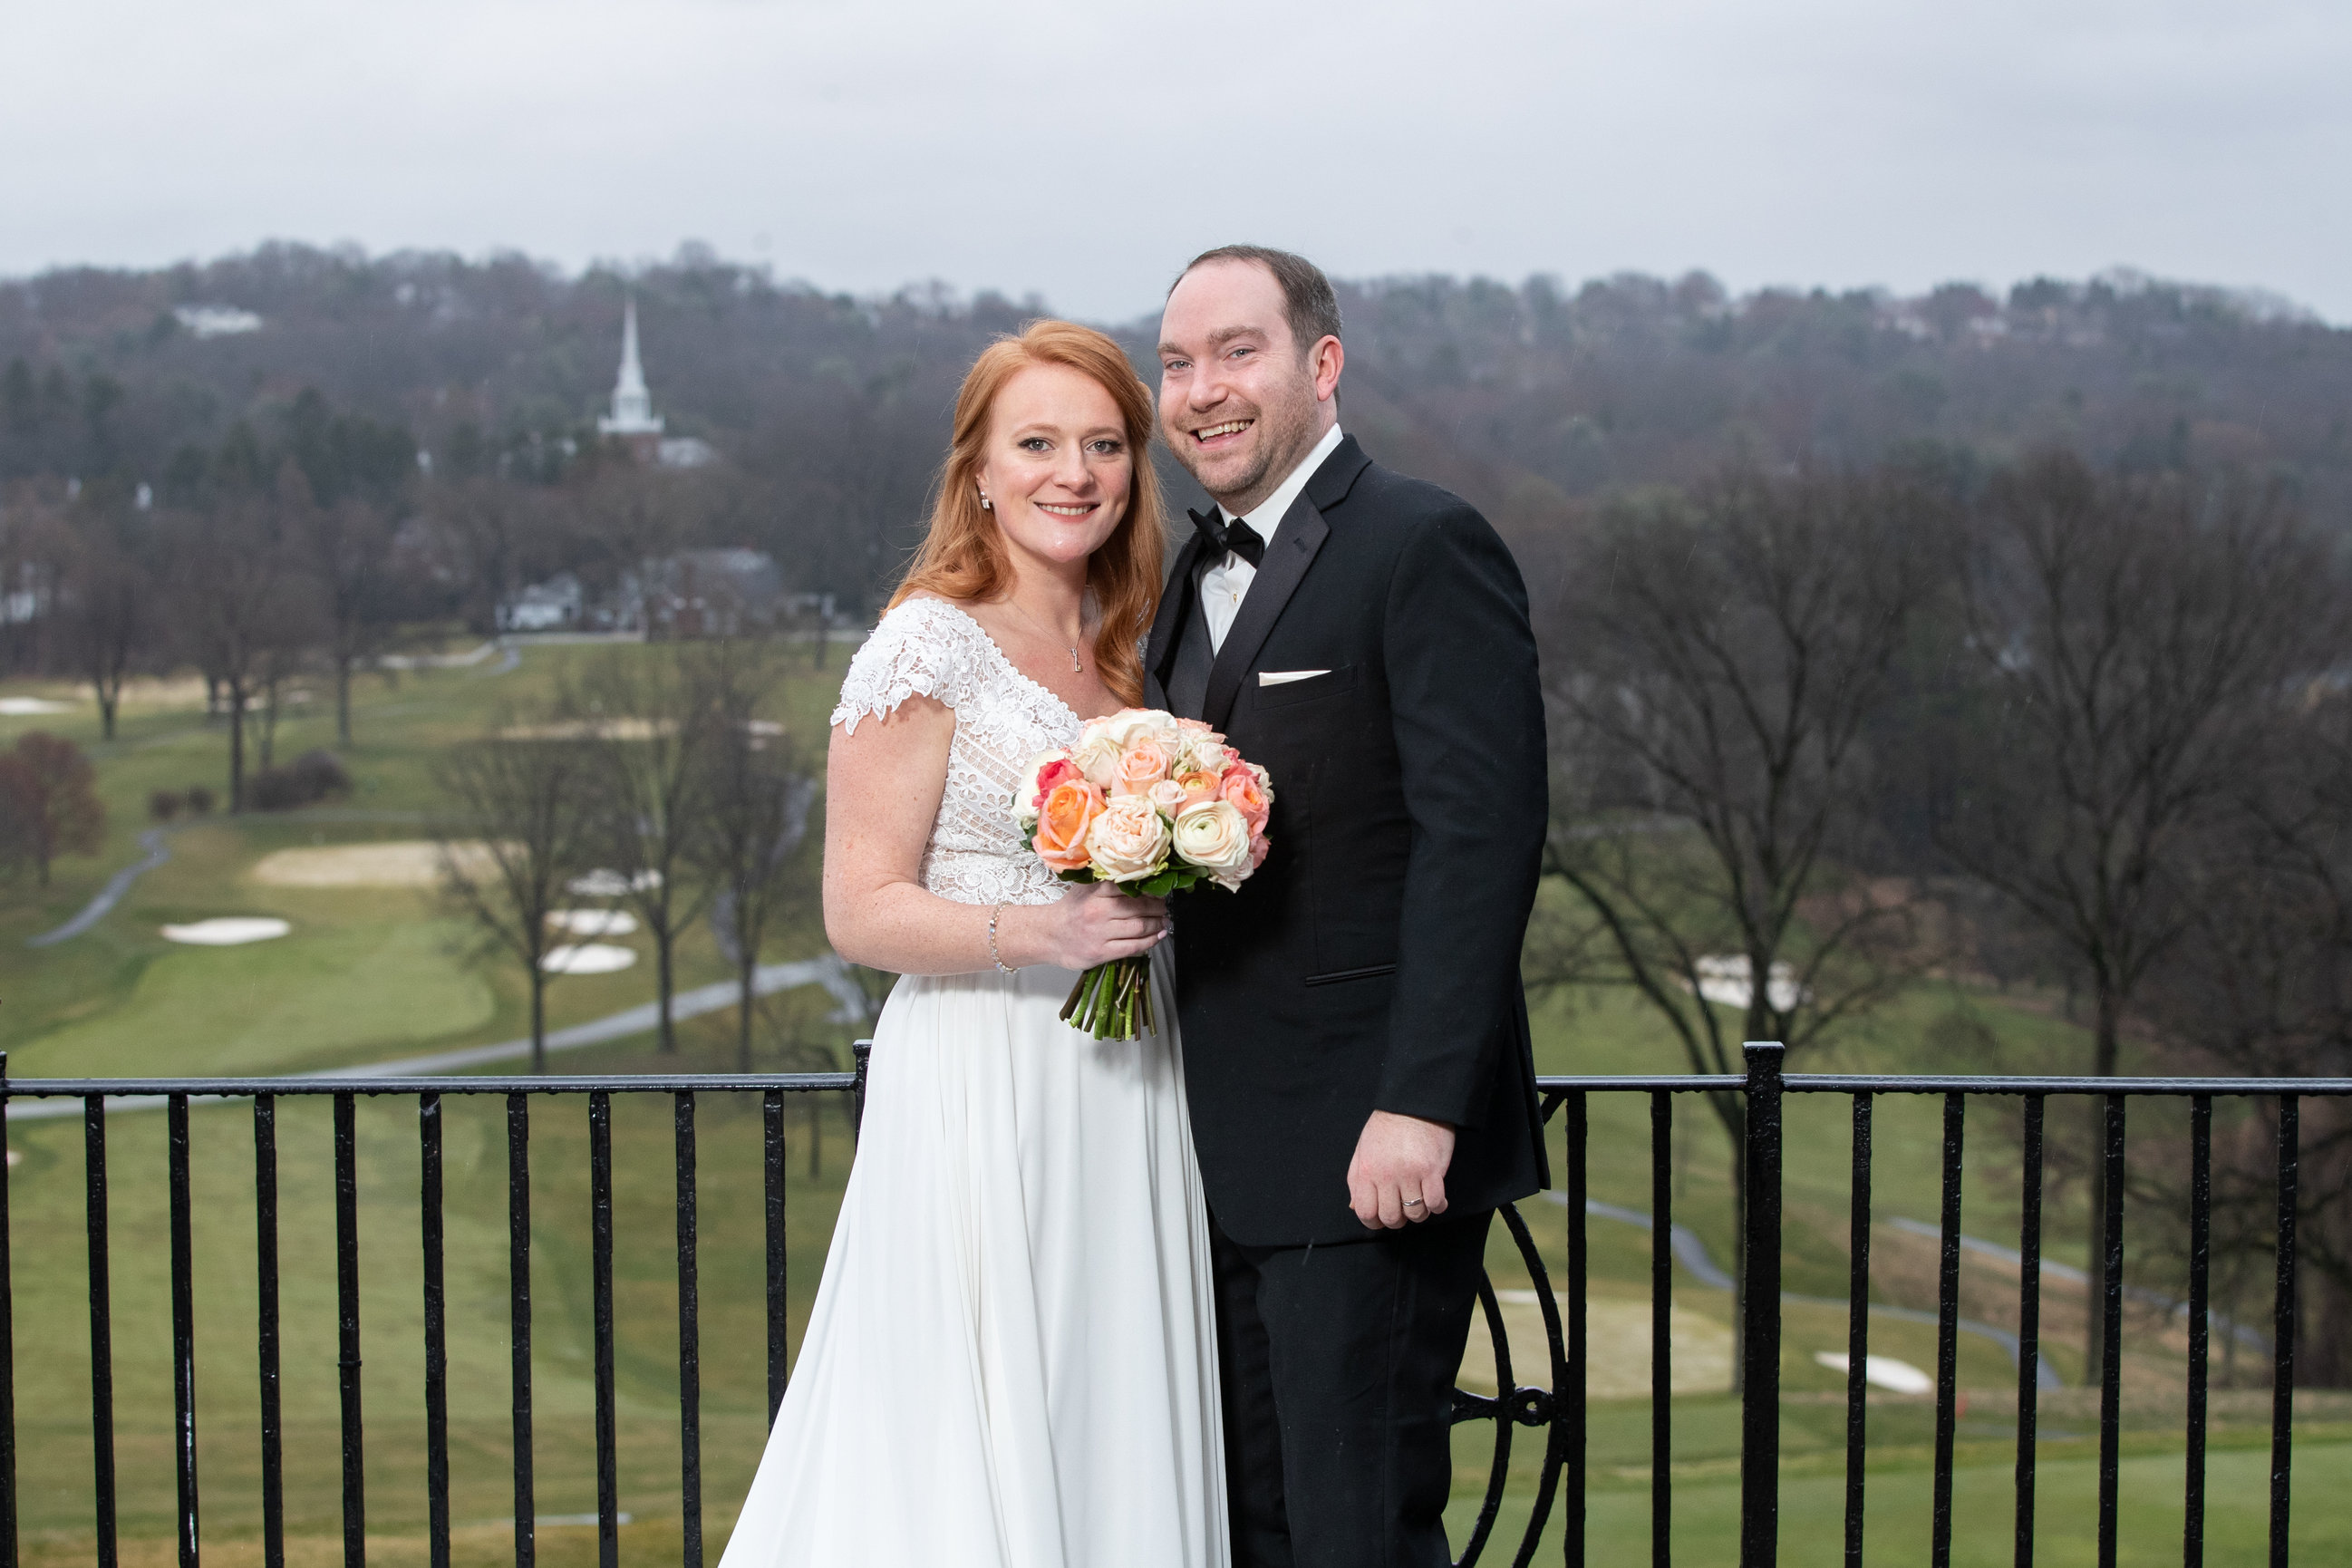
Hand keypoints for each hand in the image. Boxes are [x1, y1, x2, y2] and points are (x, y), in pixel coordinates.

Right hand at [1036, 882, 1166, 969]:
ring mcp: (1100, 933)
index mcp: (1095, 893)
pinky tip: (1157, 936)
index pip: (1129, 887)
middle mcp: (1098, 911)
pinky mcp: (1101, 952)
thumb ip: (1106, 884)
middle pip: (1138, 907)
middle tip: (1164, 907)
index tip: (1158, 891)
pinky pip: (1133, 946)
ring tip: (1163, 921)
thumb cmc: (1069, 912)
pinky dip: (1150, 941)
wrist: (1048, 936)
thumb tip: (1138, 878)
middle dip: (1157, 908)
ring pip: (1139, 927)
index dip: (1148, 889)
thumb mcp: (1083, 889)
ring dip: (1157, 924)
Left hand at [1346, 1110, 1456, 1228]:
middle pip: (1391, 1217)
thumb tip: (1354, 1206)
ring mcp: (1411, 1174)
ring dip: (1419, 1214)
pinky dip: (1437, 1206)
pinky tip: (1436, 1199)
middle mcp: (1387, 1175)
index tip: (1381, 1219)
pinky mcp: (1432, 1170)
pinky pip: (1435, 1202)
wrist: (1413, 1103)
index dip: (1374, 1222)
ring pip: (1415, 1213)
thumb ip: (1356, 1180)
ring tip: (1420, 1202)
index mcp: (1367, 1171)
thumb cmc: (1386, 1126)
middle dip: (1397, 1221)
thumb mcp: (1362, 1150)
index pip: (1366, 1212)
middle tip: (1402, 1211)